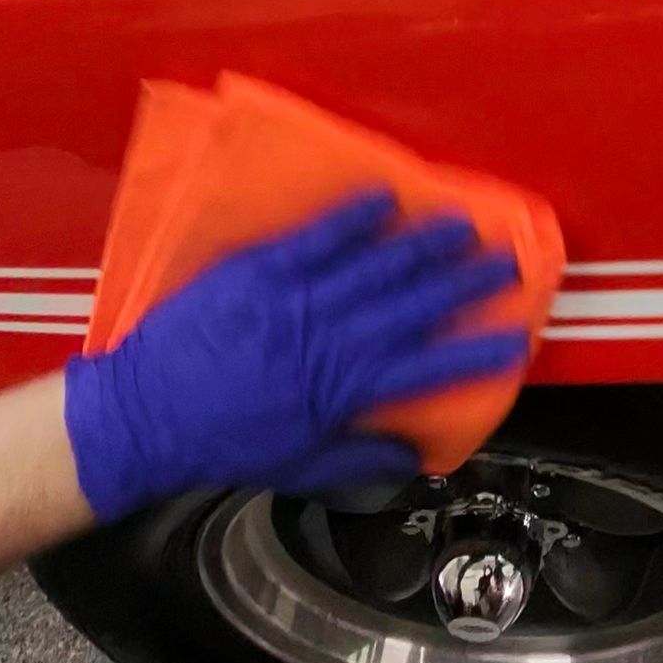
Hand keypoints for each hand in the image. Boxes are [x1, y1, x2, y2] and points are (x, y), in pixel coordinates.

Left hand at [63, 192, 524, 521]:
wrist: (149, 415)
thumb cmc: (222, 443)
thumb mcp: (297, 466)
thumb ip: (359, 458)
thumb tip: (413, 454)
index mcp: (342, 392)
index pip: (424, 369)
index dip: (473, 355)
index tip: (513, 339)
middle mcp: (329, 341)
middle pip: (411, 307)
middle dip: (464, 284)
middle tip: (505, 262)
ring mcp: (297, 300)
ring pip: (373, 266)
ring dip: (422, 244)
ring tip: (462, 223)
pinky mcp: (262, 270)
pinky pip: (316, 238)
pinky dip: (352, 216)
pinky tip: (385, 195)